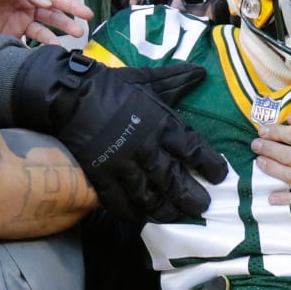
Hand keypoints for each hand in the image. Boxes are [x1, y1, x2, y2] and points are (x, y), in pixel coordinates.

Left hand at [0, 0, 92, 44]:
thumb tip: (46, 1)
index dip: (70, 5)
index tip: (86, 14)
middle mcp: (23, 7)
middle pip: (51, 16)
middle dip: (67, 23)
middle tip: (80, 32)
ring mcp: (15, 24)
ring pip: (42, 32)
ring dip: (54, 38)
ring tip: (64, 47)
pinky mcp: (6, 39)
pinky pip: (26, 46)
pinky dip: (36, 51)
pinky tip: (44, 55)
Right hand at [11, 50, 227, 222]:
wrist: (70, 95)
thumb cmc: (112, 87)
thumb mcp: (148, 80)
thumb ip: (176, 81)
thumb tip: (201, 72)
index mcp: (163, 126)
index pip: (196, 152)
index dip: (212, 166)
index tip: (220, 176)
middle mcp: (148, 150)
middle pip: (176, 183)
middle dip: (192, 198)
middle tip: (202, 207)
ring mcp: (124, 167)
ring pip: (150, 198)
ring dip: (166, 211)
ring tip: (175, 216)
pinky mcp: (102, 177)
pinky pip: (120, 203)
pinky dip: (132, 213)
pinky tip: (141, 217)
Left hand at [253, 114, 290, 211]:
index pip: (290, 136)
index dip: (274, 132)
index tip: (263, 130)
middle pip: (285, 155)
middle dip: (267, 148)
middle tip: (255, 145)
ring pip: (288, 175)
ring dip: (271, 168)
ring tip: (259, 162)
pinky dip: (284, 198)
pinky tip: (272, 196)